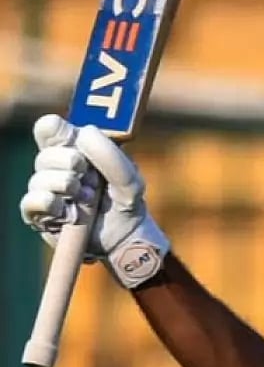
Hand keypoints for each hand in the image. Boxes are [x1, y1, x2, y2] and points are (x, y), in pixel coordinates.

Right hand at [19, 114, 170, 288]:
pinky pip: (31, 202)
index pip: (50, 128)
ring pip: (38, 179)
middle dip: (71, 165)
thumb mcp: (129, 179)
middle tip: (91, 179)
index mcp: (74, 149)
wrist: (126, 238)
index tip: (74, 140)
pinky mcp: (40, 214)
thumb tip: (84, 134)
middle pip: (46, 154)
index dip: (57, 130)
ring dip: (66, 188)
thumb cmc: (126, 201)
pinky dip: (50, 204)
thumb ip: (112, 157)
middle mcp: (55, 167)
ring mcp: (46, 190)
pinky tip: (70, 212)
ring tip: (88, 199)